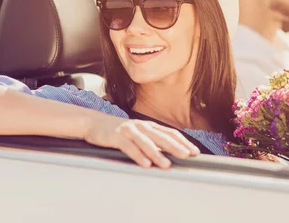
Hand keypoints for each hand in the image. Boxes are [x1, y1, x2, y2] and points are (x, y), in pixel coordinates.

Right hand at [84, 113, 199, 168]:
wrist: (94, 123)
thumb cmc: (118, 132)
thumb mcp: (137, 134)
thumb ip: (151, 141)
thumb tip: (169, 153)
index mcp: (148, 126)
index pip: (170, 133)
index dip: (183, 142)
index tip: (194, 151)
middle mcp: (141, 126)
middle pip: (162, 136)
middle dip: (176, 147)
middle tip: (187, 156)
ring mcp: (129, 130)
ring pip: (146, 142)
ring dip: (157, 154)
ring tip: (167, 164)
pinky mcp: (117, 136)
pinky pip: (129, 147)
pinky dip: (138, 155)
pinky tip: (145, 164)